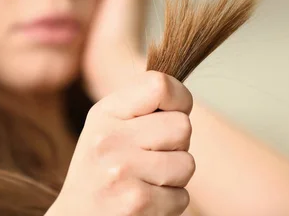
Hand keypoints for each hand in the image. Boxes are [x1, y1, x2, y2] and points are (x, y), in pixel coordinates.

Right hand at [48, 71, 194, 215]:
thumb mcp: (107, 126)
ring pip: (187, 163)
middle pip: (182, 126)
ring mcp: (121, 171)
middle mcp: (108, 139)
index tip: (172, 112)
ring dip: (175, 176)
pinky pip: (182, 196)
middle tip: (152, 156)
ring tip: (147, 179)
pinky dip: (169, 202)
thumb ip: (141, 105)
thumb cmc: (101, 169)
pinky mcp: (136, 202)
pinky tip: (145, 200)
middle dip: (176, 144)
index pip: (159, 85)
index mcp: (104, 113)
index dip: (179, 98)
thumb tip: (181, 95)